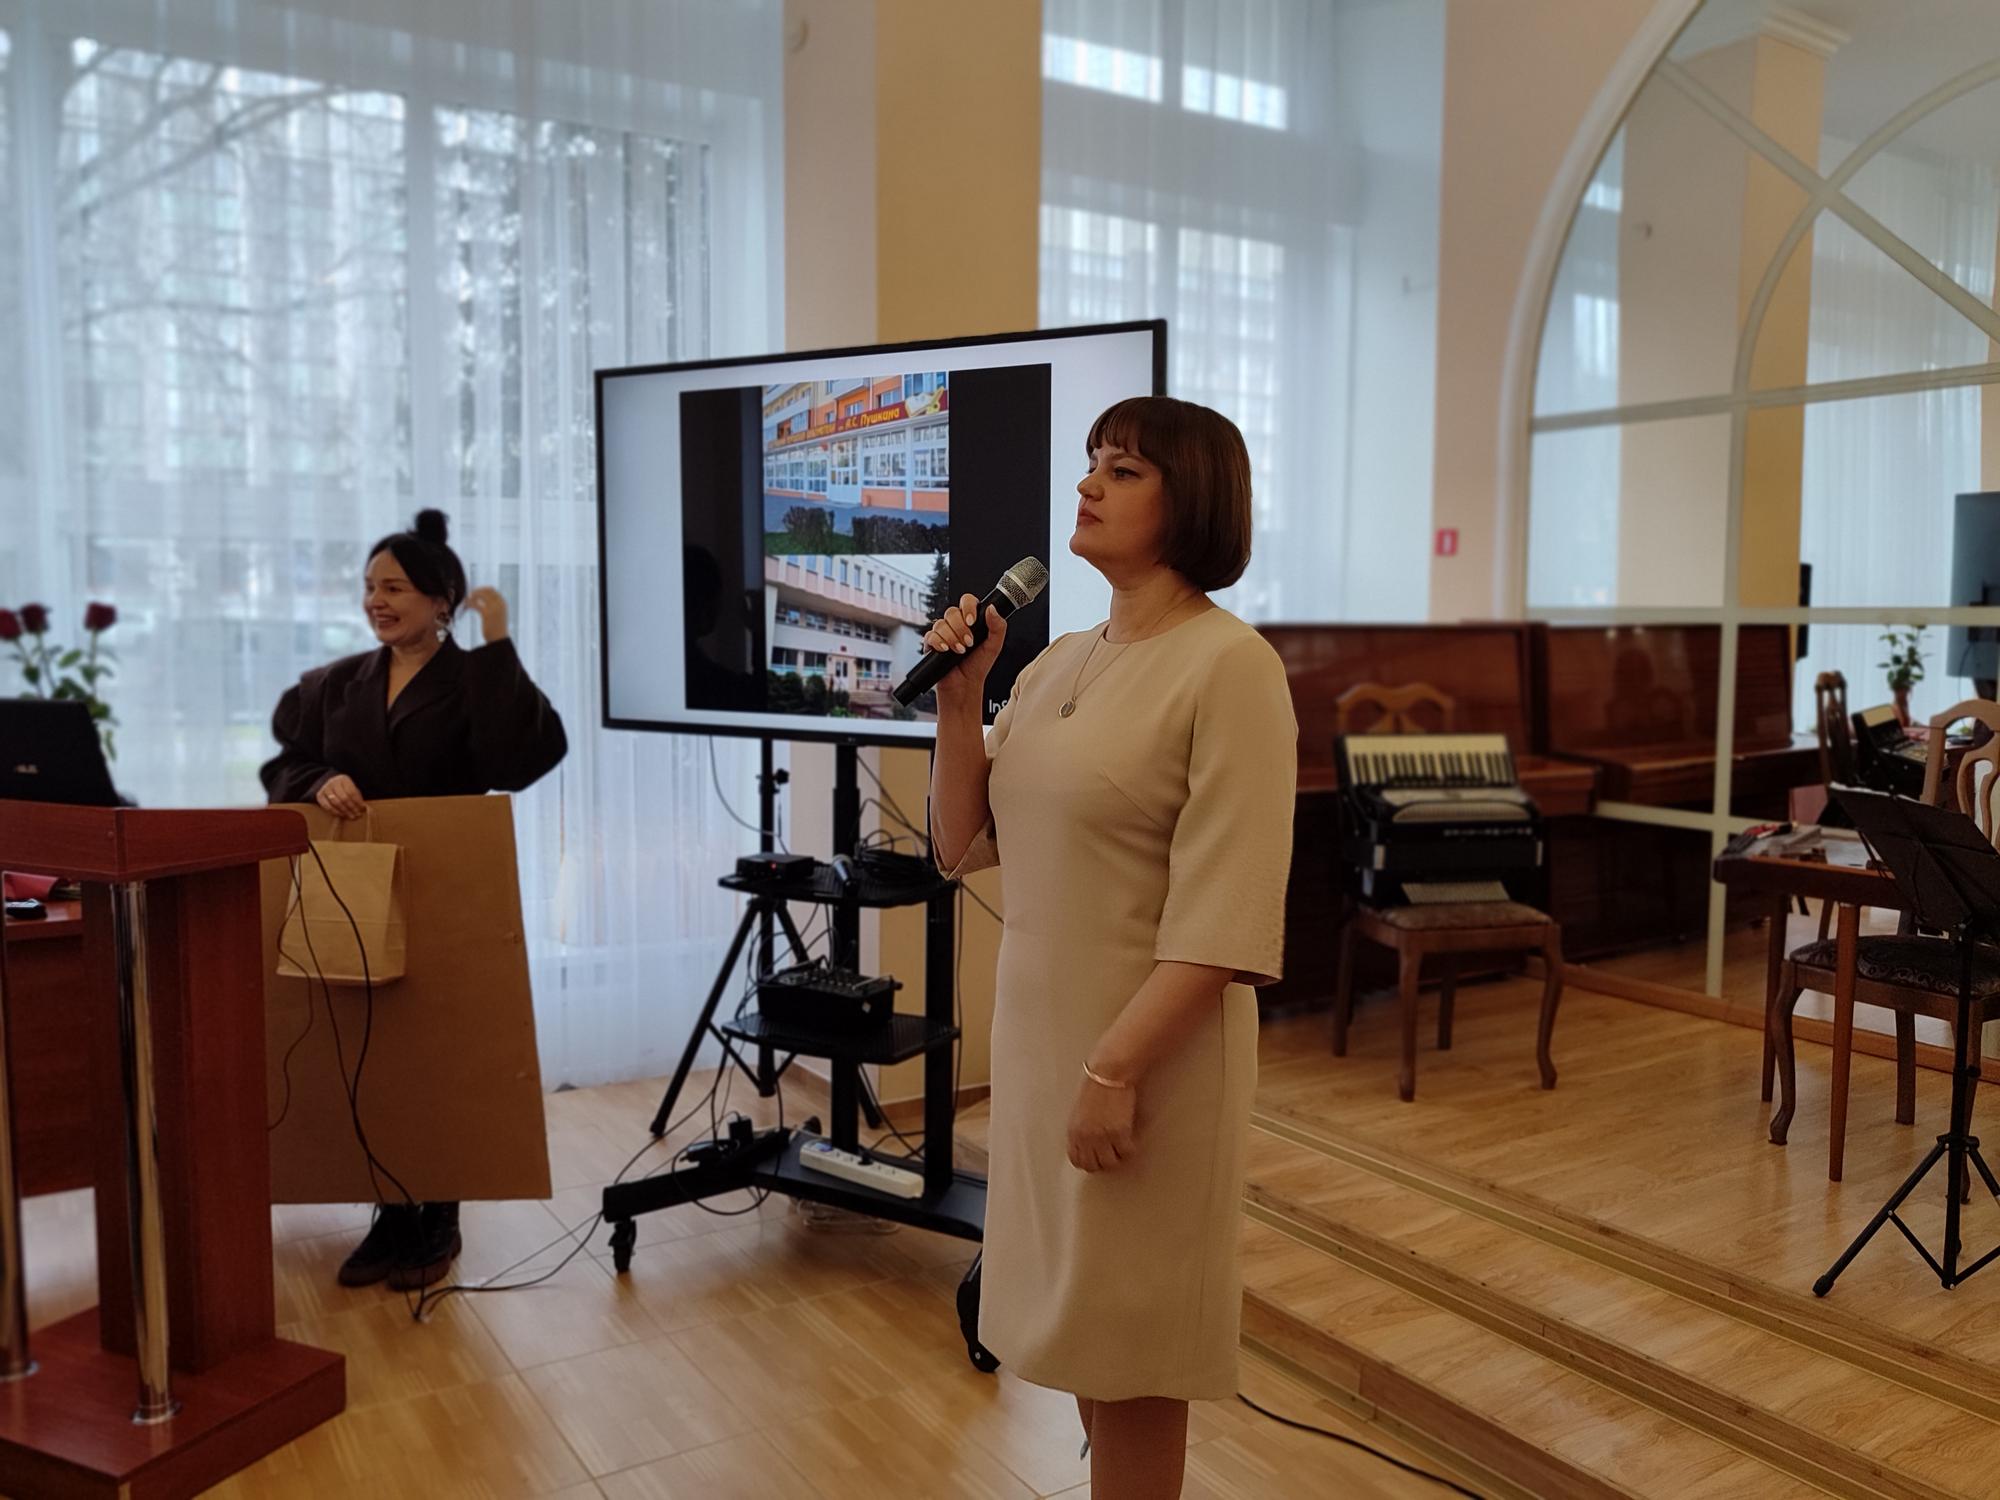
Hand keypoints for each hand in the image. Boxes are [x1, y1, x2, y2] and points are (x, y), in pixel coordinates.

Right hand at [315, 774, 365, 819]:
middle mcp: (333, 783)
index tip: (362, 808)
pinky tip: (342, 815)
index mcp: (343, 779)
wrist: (327, 782)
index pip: (352, 792)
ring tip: (351, 816)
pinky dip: (335, 812)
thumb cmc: (343, 787)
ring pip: (335, 803)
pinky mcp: (319, 796)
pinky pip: (327, 806)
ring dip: (344, 811)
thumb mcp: (351, 787)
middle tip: (357, 815)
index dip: (358, 801)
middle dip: (352, 808)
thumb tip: (362, 807)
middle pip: (344, 798)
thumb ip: (356, 795)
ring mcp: (325, 789)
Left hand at [464, 586, 508, 642]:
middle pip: (485, 591)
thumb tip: (484, 602)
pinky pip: (476, 604)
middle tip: (468, 596)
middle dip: (476, 591)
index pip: (492, 590)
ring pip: (480, 596)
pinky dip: (469, 603)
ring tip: (466, 601)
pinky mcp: (486, 614)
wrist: (499, 640)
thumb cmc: (497, 629)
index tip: (475, 592)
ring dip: (472, 597)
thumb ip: (494, 607)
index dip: (482, 589)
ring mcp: (493, 608)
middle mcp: (499, 604)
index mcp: (503, 603)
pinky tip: (466, 606)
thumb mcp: (498, 615)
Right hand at [922, 593, 1005, 707]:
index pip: (967, 601)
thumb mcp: (994, 646)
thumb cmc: (978, 666)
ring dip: (952, 638)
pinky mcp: (932, 644)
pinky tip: (946, 651)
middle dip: (961, 628)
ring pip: (941, 623)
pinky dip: (939, 643)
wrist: (965, 685)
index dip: (968, 608)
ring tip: (960, 651)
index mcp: (971, 621)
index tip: (972, 621)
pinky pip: (930, 635)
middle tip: (968, 643)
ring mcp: (943, 633)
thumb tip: (992, 608)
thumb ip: (998, 626)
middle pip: (952, 612)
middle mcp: (956, 624)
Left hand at [1066, 1069, 1137, 1172]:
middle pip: (1093, 1165)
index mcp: (1073, 1131)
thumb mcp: (1080, 1111)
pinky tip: (1131, 1140)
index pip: (1076, 1160)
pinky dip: (1130, 1149)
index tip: (1096, 1156)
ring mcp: (1102, 1137)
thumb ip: (1081, 1128)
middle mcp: (1085, 1138)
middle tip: (1111, 1153)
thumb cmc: (1095, 1085)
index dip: (1088, 1161)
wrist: (1108, 1073)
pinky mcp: (1119, 1133)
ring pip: (1110, 1163)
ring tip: (1122, 1147)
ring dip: (1117, 1157)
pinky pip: (1126, 1152)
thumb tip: (1088, 1141)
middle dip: (1102, 1162)